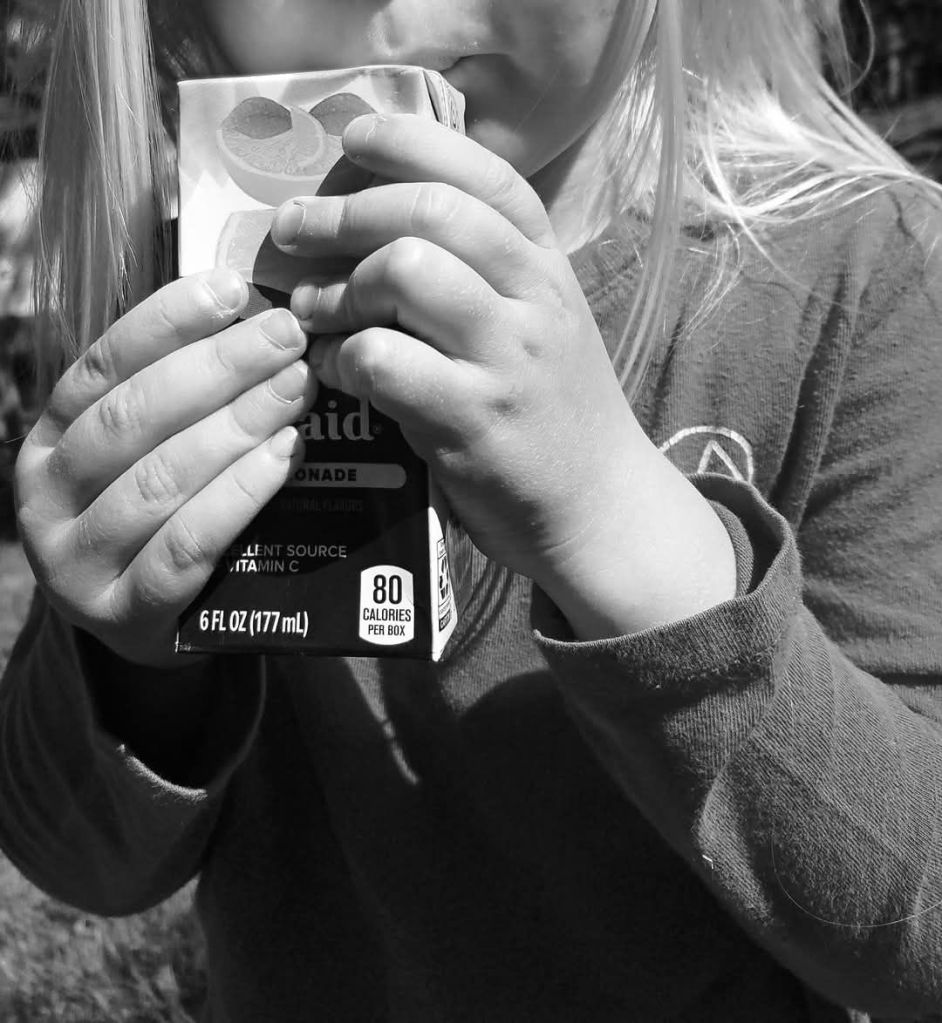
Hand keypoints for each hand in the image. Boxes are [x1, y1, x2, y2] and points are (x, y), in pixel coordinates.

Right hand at [15, 271, 314, 666]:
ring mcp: (78, 563)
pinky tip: (284, 456)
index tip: (234, 289)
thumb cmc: (155, 523)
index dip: (166, 322)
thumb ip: (178, 399)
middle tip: (285, 337)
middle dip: (217, 369)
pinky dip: (240, 496)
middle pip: (132, 418)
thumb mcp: (144, 455)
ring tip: (296, 389)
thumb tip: (253, 320)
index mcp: (47, 443)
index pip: (102, 366)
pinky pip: (187, 546)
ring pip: (159, 480)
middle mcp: (47, 499)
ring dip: (236, 426)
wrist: (144, 630)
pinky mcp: (126, 616)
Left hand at [272, 113, 650, 604]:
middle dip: (343, 212)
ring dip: (338, 290)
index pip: (482, 173)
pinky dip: (341, 357)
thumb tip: (374, 222)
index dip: (410, 142)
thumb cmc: (552, 409)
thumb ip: (481, 270)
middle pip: (429, 212)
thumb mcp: (538, 321)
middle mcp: (534, 297)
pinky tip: (337, 369)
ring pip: (403, 273)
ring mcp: (508, 357)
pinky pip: (381, 359)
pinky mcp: (474, 418)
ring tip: (314, 312)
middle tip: (293, 229)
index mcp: (547, 264)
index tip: (352, 140)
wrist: (598, 503)